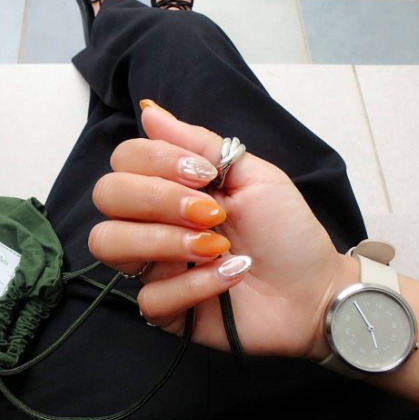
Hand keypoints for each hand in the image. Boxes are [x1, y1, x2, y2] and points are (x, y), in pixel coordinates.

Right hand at [89, 100, 358, 359]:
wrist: (312, 290)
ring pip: (107, 242)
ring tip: (214, 246)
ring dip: (163, 240)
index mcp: (170, 187)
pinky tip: (228, 278)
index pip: (124, 159)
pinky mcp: (165, 308)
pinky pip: (149, 297)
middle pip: (106, 194)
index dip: (156, 161)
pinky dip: (194, 285)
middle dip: (157, 197)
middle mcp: (152, 222)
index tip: (205, 174)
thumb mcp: (251, 174)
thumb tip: (150, 111)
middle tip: (210, 212)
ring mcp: (154, 265)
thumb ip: (198, 143)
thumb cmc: (285, 229)